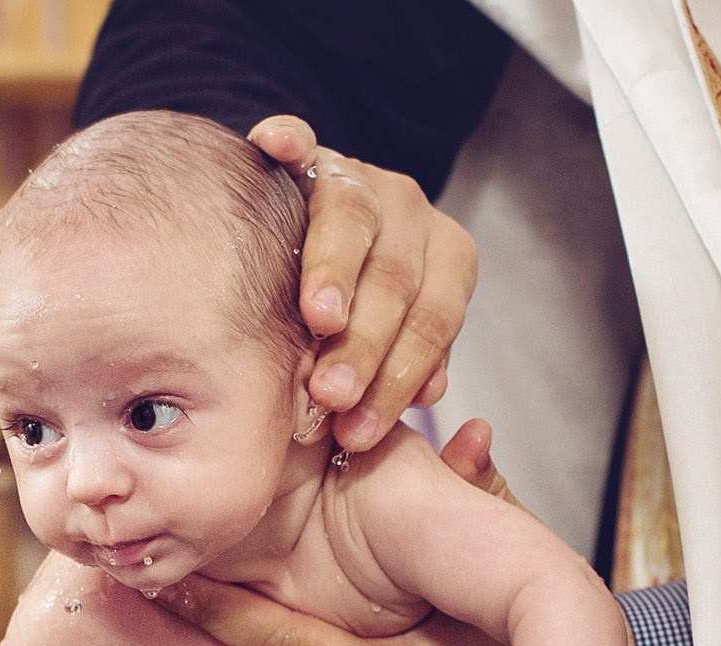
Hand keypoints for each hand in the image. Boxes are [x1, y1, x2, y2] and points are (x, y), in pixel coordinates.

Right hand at [250, 116, 476, 452]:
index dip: (400, 375)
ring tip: (319, 318)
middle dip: (366, 343)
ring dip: (334, 272)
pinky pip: (298, 140)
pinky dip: (288, 141)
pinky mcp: (307, 150)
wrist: (311, 236)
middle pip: (396, 277)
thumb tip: (430, 392)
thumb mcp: (394, 343)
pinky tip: (274, 146)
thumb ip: (412, 367)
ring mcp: (358, 176)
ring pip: (352, 219)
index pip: (434, 318)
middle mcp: (411, 212)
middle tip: (333, 395)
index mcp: (447, 258)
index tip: (361, 429)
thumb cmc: (354, 312)